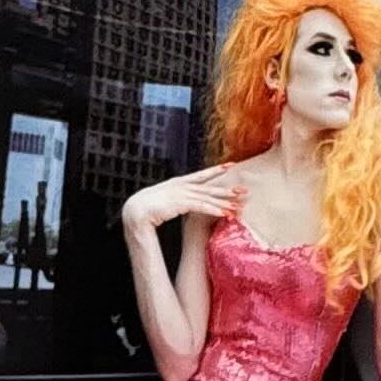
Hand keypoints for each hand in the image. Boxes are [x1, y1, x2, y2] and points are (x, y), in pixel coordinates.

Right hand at [123, 163, 243, 234]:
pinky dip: (215, 210)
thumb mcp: (164, 198)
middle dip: (227, 189)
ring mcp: (183, 193)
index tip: (230, 166)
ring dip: (224, 202)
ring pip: (209, 197)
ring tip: (239, 206)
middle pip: (210, 187)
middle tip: (243, 190)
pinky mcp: (182, 203)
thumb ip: (175, 198)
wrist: (137, 209)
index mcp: (179, 182)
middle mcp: (183, 185)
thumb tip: (181, 202)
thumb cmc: (147, 206)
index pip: (202, 174)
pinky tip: (225, 214)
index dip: (216, 170)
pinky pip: (203, 207)